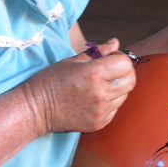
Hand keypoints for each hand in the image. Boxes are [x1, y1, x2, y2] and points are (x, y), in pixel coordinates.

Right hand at [21, 38, 136, 134]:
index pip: (125, 63)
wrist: (36, 109)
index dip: (119, 57)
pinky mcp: (99, 123)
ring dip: (116, 88)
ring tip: (98, 85)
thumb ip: (98, 51)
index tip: (110, 58)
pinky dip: (109, 102)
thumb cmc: (50, 81)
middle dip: (123, 72)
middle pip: (131, 80)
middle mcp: (101, 93)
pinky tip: (93, 98)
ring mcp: (101, 111)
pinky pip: (115, 109)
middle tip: (109, 70)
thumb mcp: (72, 60)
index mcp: (94, 73)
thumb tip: (116, 43)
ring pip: (124, 95)